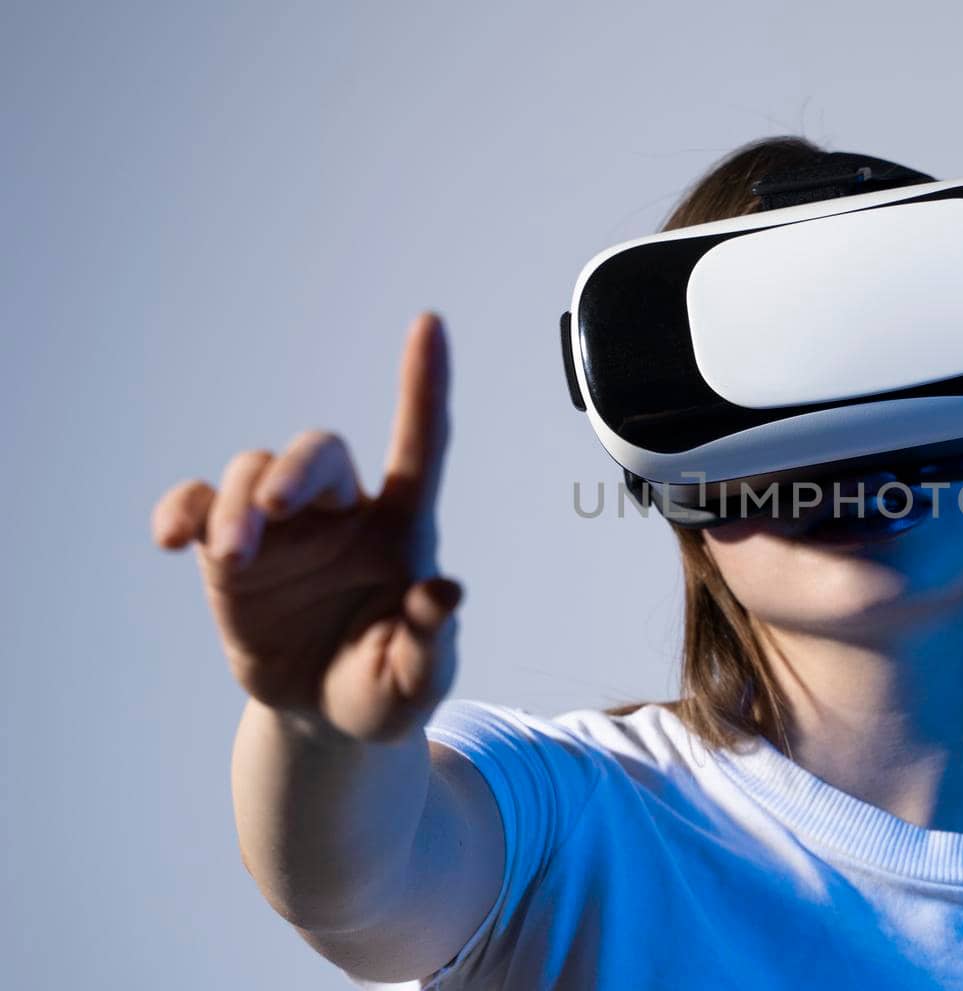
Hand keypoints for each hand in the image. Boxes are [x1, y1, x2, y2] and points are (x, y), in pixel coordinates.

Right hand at [152, 313, 461, 741]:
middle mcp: (342, 514)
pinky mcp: (230, 552)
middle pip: (319, 452)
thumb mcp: (415, 681)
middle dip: (293, 469)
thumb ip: (431, 640)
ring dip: (234, 505)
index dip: (424, 385)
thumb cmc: (384, 690)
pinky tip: (171, 539)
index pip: (421, 445)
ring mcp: (282, 528)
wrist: (322, 715)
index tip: (430, 323)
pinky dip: (181, 510)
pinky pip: (198, 505)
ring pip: (253, 471)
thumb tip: (444, 592)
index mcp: (403, 531)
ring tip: (230, 557)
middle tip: (273, 510)